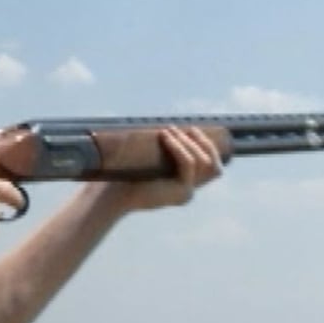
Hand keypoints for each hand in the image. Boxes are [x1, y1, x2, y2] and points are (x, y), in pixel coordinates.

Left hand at [104, 126, 223, 213]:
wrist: (110, 196)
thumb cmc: (122, 177)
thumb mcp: (146, 160)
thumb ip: (160, 150)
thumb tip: (167, 126)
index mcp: (181, 185)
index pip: (210, 167)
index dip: (207, 147)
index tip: (192, 129)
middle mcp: (188, 191)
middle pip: (214, 165)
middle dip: (203, 143)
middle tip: (187, 128)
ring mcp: (186, 193)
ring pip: (204, 163)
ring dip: (189, 142)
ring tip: (169, 130)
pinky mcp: (181, 191)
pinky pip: (188, 164)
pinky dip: (179, 147)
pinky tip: (166, 137)